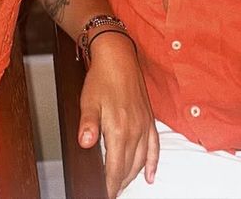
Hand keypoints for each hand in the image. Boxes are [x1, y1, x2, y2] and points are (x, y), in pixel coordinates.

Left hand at [78, 32, 158, 198]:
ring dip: (132, 176)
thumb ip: (88, 124)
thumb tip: (86, 143)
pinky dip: (153, 164)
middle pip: (128, 168)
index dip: (109, 186)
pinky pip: (155, 147)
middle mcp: (135, 130)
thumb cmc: (102, 77)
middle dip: (119, 184)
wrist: (119, 56)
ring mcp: (144, 125)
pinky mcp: (149, 119)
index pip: (115, 169)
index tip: (105, 195)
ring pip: (141, 161)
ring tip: (122, 185)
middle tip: (110, 191)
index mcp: (119, 129)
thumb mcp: (89, 100)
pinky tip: (151, 176)